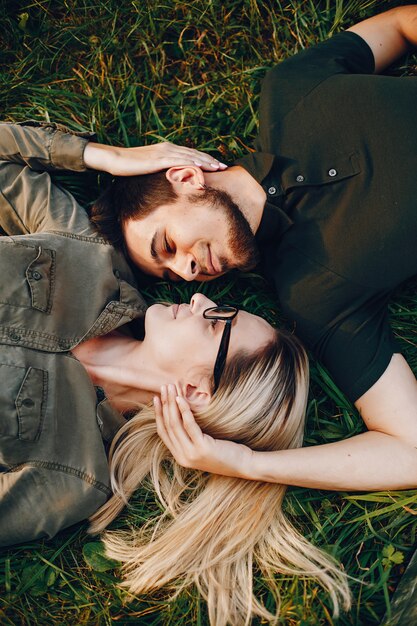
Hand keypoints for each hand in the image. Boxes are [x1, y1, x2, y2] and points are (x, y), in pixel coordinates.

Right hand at [84, 141, 226, 175]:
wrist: (115, 159)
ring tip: (218, 167)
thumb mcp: (149, 167)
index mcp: (166, 149)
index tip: (216, 165)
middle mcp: (167, 148)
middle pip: (193, 153)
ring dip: (205, 161)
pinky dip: (191, 162)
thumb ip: (160, 169)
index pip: (189, 153)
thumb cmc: (130, 166)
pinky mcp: (158, 159)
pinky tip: (200, 165)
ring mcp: (163, 153)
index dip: (204, 159)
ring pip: (189, 156)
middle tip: (224, 166)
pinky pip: (178, 160)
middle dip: (210, 160)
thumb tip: (169, 178)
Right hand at [154, 385, 253, 477]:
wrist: (244, 465)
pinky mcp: (203, 448)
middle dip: (164, 404)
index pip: (163, 432)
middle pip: (168, 426)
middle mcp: (182, 457)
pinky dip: (184, 410)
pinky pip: (189, 425)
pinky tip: (181, 398)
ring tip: (170, 388)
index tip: (156, 398)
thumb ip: (190, 438)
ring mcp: (191, 454)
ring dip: (171, 403)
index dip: (158, 414)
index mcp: (180, 457)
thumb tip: (182, 416)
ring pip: (175, 424)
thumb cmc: (226, 452)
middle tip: (163, 387)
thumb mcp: (203, 446)